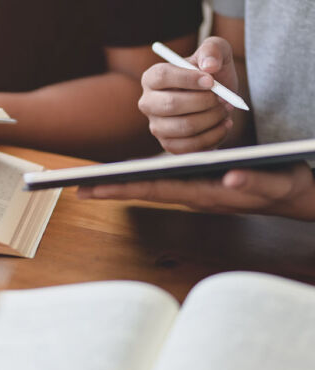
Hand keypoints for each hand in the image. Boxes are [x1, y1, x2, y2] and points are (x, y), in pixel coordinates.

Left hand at [77, 162, 314, 220]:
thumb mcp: (274, 181)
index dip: (121, 188)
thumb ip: (253, 179)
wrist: (296, 194)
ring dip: (122, 183)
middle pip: (144, 189)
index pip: (154, 190)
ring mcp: (194, 190)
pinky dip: (141, 179)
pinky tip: (126, 177)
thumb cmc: (284, 186)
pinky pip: (163, 182)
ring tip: (93, 181)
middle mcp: (192, 193)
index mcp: (204, 193)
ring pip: (151, 185)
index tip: (90, 189)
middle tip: (77, 186)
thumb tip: (230, 175)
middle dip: (110, 188)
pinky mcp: (199, 183)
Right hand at [138, 37, 239, 153]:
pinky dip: (213, 136)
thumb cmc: (213, 75)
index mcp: (152, 77)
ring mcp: (157, 126)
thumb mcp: (217, 53)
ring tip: (225, 110)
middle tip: (223, 99)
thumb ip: (213, 50)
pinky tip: (223, 125)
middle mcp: (148, 103)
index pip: (161, 77)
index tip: (211, 81)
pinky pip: (190, 146)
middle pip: (170, 104)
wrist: (219, 101)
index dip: (187, 79)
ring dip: (212, 119)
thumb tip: (209, 65)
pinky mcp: (169, 145)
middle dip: (204, 102)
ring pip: (184, 127)